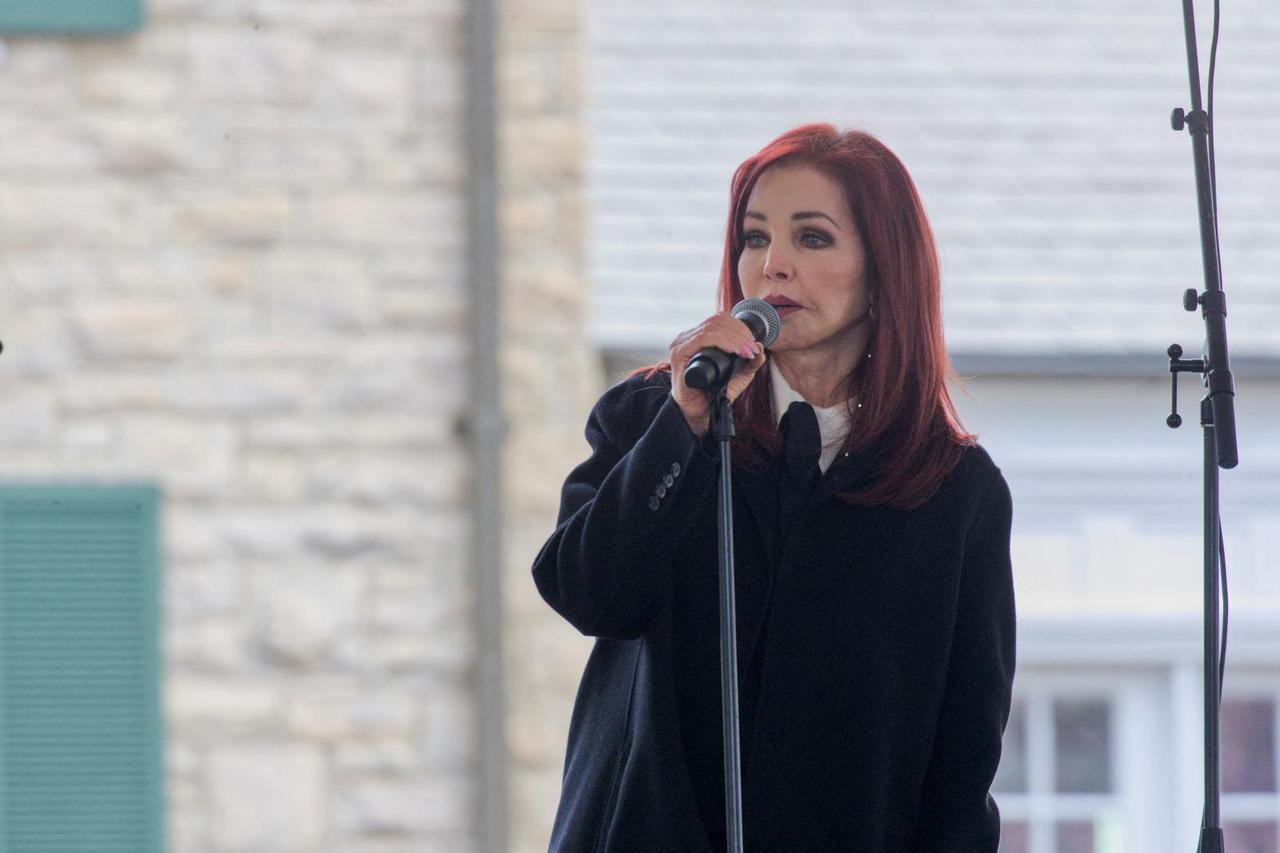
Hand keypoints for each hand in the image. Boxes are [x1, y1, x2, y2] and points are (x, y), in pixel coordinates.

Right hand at [668, 312, 767, 437]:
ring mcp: (682, 344)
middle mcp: (688, 337)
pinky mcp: (679, 354)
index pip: (720, 319)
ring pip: (712, 327)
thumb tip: (760, 346)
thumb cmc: (714, 393)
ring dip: (735, 337)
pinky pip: (703, 338)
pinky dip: (722, 341)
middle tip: (751, 348)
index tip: (753, 343)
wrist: (700, 412)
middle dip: (740, 332)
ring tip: (746, 351)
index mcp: (699, 337)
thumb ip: (750, 361)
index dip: (739, 327)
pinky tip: (734, 350)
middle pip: (717, 320)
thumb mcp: (738, 375)